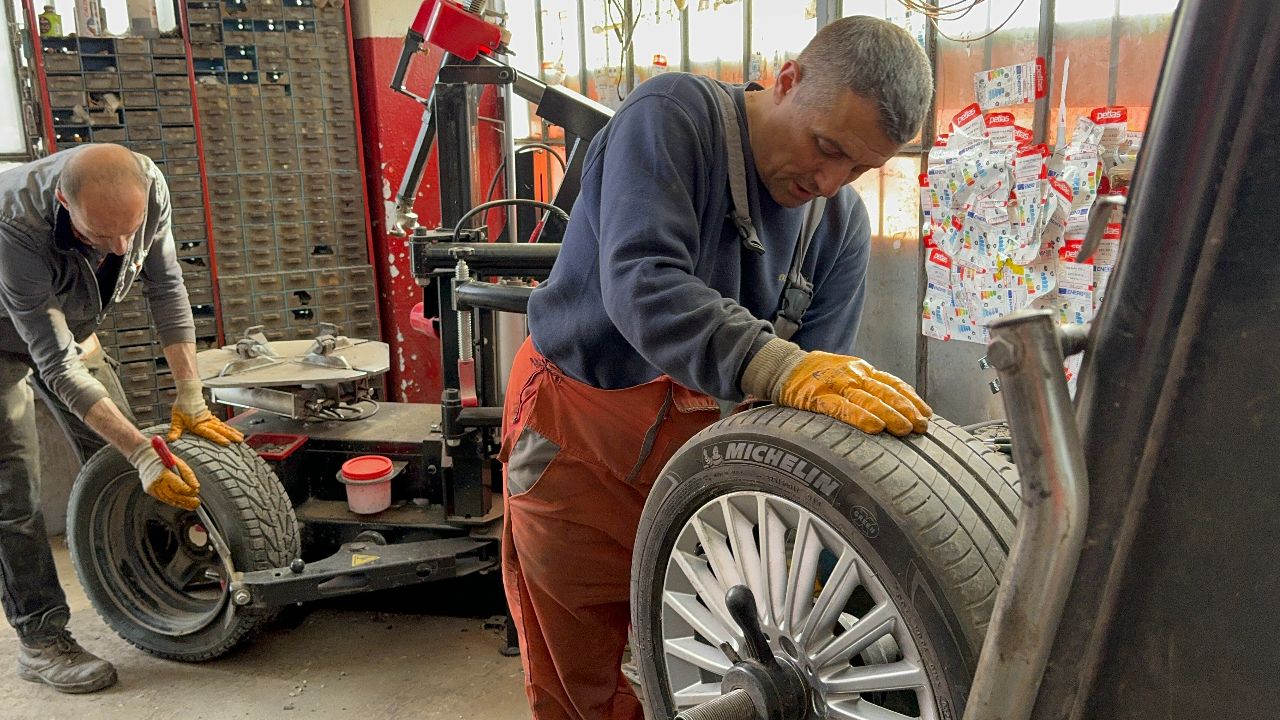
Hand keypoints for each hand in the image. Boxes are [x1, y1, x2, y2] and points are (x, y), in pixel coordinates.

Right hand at [128, 439, 199, 510]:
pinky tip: (181, 503)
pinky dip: (173, 502)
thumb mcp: (179, 463)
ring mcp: (151, 488)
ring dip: (181, 504)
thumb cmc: (163, 459)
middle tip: (196, 503)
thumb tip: (196, 487)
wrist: (145, 457)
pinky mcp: (150, 491)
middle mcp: (156, 482)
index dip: (188, 491)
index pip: (178, 486)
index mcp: (163, 473)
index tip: (195, 492)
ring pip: (168, 499)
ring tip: (191, 506)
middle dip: (186, 501)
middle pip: (173, 495)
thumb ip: (188, 475)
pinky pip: (164, 499)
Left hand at [166, 379, 243, 445]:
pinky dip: (229, 428)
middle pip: (221, 429)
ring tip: (241, 438)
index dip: (218, 438)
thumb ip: (175, 430)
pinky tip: (234, 431)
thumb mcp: (176, 418)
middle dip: (231, 436)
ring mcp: (210, 419)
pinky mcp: (211, 417)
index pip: (210, 432)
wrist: (189, 392)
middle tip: (239, 441)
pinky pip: (221, 424)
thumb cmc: (182, 405)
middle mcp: (206, 422)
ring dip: (232, 432)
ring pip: (223, 426)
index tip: (226, 442)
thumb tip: (171, 440)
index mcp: (198, 424)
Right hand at [777, 352, 931, 435]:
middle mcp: (852, 374)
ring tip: (905, 430)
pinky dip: (860, 417)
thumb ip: (865, 387)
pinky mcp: (817, 397)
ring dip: (890, 415)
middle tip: (921, 427)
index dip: (911, 399)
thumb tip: (893, 408)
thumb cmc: (815, 376)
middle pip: (885, 392)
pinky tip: (874, 427)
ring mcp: (835, 385)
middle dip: (906, 409)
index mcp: (861, 369)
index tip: (927, 414)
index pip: (892, 383)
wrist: (781, 366)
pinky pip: (842, 408)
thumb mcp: (845, 374)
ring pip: (868, 399)